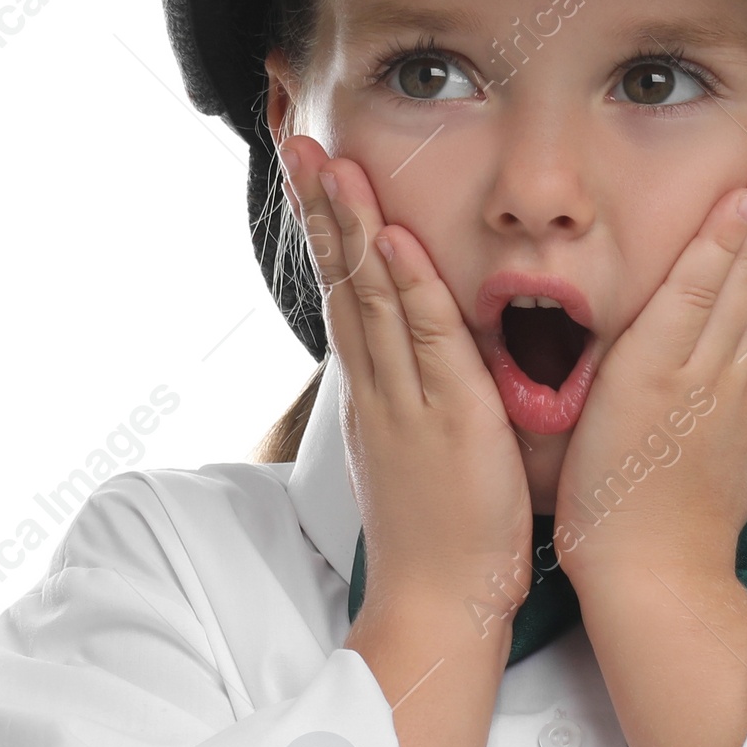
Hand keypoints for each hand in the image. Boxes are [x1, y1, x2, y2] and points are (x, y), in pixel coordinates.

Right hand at [279, 135, 534, 643]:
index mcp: (377, 392)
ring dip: (351, 227)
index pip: (346, 294)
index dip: (330, 230)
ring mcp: (407, 401)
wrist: (439, 604)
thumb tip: (411, 364)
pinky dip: (409, 288)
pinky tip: (392, 240)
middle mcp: (380, 387)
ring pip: (371, 299)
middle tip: (298, 142)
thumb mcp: (417, 454)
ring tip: (330, 163)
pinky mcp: (448, 419)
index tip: (314, 172)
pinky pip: (427, 342)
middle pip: (342, 282)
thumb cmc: (441, 537)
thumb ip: (415, 401)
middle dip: (320, 208)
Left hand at [553, 109, 746, 590]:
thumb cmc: (672, 527)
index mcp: (746, 381)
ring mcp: (707, 371)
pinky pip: (696, 299)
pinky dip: (721, 247)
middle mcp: (738, 367)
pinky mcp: (662, 378)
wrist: (658, 580)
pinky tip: (741, 200)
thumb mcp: (724, 456)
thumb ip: (735, 405)